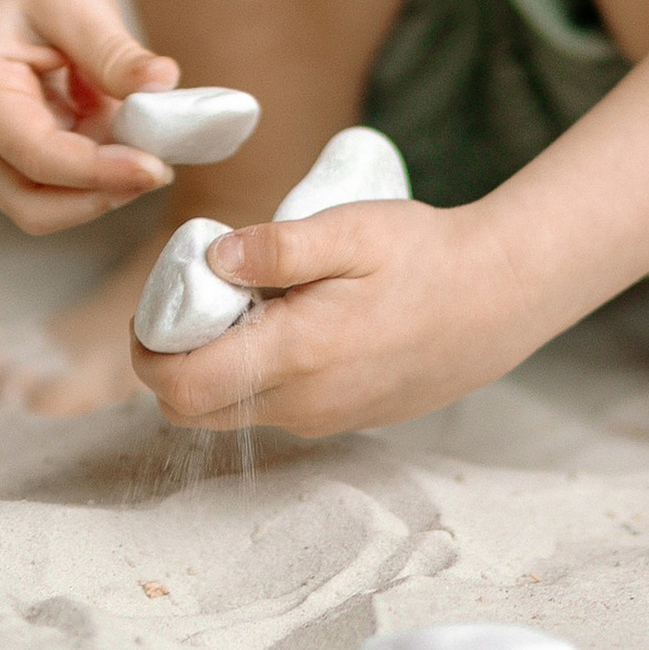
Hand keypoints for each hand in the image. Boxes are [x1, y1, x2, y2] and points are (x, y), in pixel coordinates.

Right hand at [0, 0, 178, 233]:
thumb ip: (114, 52)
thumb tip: (164, 87)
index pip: (37, 157)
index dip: (99, 172)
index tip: (157, 167)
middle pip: (32, 204)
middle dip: (97, 196)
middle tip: (158, 167)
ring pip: (48, 197)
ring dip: (102, 182)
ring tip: (150, 138)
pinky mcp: (23, 138)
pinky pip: (63, 172)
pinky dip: (102, 160)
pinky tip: (130, 122)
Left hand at [133, 198, 534, 438]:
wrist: (499, 299)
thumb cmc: (426, 256)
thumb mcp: (351, 229)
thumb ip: (277, 246)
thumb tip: (211, 260)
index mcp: (296, 356)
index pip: (181, 387)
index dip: (149, 349)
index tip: (162, 299)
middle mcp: (302, 405)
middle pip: (194, 409)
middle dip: (174, 359)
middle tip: (197, 297)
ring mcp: (324, 420)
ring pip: (234, 410)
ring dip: (219, 365)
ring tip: (250, 300)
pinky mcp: (343, 419)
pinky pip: (275, 408)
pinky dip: (258, 373)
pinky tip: (290, 320)